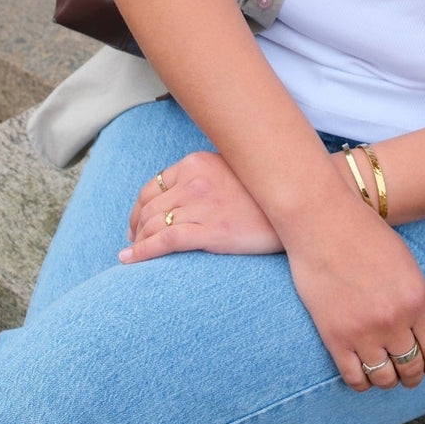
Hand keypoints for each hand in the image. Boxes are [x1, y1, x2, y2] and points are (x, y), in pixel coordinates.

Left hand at [120, 150, 281, 261]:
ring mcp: (202, 206)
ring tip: (131, 254)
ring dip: (137, 241)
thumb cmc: (263, 192)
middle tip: (132, 242)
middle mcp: (195, 181)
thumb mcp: (230, 169)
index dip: (138, 208)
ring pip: (153, 224)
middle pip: (150, 207)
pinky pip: (165, 241)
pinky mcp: (210, 231)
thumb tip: (178, 193)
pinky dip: (142, 251)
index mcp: (196, 163)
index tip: (135, 222)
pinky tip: (130, 260)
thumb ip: (203, 175)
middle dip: (136, 228)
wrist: (294, 206)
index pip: (153, 187)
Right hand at [284, 208, 424, 392]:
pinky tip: (363, 376)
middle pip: (411, 366)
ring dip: (388, 382)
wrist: (321, 221)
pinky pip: (354, 378)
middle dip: (413, 376)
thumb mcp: (404, 262)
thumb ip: (414, 297)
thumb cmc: (363, 233)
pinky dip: (361, 383)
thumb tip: (419, 329)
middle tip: (409, 377)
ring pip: (384, 378)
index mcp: (417, 298)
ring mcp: (364, 331)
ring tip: (386, 378)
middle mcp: (395, 320)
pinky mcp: (335, 338)